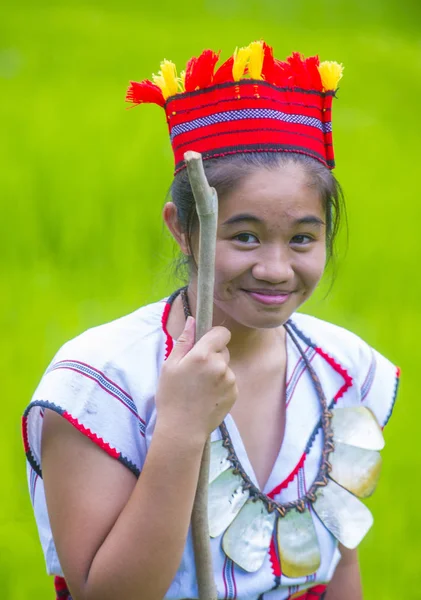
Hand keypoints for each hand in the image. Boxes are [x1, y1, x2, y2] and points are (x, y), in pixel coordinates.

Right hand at [156, 316, 237, 441]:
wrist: (182, 429)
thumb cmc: (172, 396)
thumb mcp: (170, 366)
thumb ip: (184, 341)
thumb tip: (193, 320)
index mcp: (203, 355)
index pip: (222, 333)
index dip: (214, 336)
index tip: (204, 344)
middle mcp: (220, 365)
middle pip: (223, 350)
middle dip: (212, 355)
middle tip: (195, 371)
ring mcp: (230, 380)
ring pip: (225, 366)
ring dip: (216, 371)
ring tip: (199, 387)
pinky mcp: (234, 393)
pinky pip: (229, 381)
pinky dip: (221, 385)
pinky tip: (207, 396)